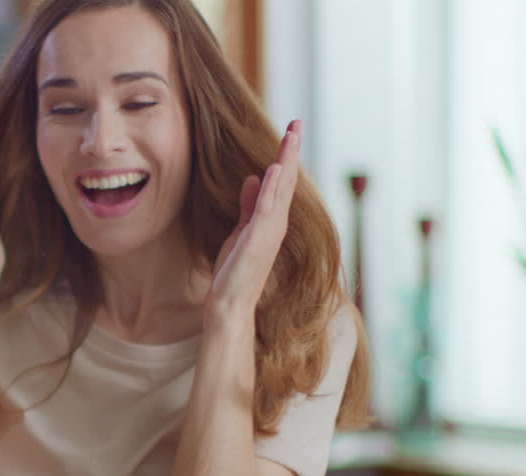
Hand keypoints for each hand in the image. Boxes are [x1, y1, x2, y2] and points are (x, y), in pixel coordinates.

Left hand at [208, 119, 302, 316]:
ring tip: (290, 136)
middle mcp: (276, 223)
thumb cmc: (234, 270)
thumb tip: (254, 178)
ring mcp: (270, 231)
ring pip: (281, 189)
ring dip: (286, 161)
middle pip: (287, 180)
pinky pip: (267, 209)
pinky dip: (272, 189)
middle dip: (291, 151)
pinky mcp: (258, 240)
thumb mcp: (240, 230)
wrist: (229, 302)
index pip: (282, 182)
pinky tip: (274, 169)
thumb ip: (249, 205)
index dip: (286, 156)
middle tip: (296, 123)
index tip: (290, 131)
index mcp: (271, 220)